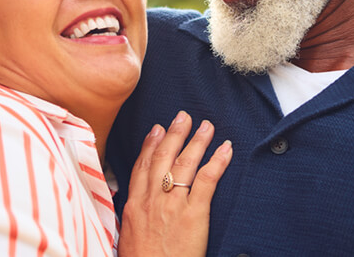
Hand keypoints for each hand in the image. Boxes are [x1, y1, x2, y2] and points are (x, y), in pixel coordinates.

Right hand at [118, 111, 231, 256]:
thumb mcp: (128, 237)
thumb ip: (134, 219)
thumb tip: (136, 213)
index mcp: (133, 206)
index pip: (141, 167)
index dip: (150, 145)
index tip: (157, 130)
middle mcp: (151, 199)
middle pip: (162, 158)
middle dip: (174, 134)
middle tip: (183, 117)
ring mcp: (172, 205)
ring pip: (184, 163)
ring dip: (197, 141)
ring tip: (207, 127)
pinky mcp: (192, 214)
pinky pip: (206, 180)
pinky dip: (217, 162)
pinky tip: (225, 150)